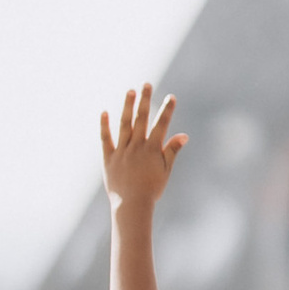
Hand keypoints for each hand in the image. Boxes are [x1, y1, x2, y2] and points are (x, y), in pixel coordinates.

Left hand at [101, 84, 187, 205]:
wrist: (132, 205)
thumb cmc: (152, 189)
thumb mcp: (165, 170)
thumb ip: (172, 151)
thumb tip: (183, 135)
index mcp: (152, 150)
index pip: (161, 125)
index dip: (167, 110)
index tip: (171, 97)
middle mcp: (136, 146)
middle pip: (141, 119)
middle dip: (145, 100)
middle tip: (146, 84)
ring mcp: (122, 151)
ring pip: (124, 124)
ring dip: (127, 106)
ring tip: (130, 91)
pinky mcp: (109, 158)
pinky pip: (106, 138)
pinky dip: (105, 125)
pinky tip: (105, 112)